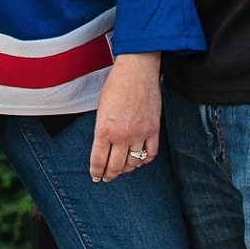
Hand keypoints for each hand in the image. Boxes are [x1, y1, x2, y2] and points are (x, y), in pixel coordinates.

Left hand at [89, 51, 161, 182]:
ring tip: (122, 170)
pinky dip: (144, 160)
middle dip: (110, 174)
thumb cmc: (116, 85)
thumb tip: (104, 147)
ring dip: (126, 169)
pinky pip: (150, 153)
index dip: (96, 172)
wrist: (137, 71)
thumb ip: (102, 130)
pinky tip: (139, 160)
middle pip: (115, 166)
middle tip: (107, 177)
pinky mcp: (154, 129)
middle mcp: (122, 135)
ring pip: (133, 163)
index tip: (96, 176)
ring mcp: (139, 133)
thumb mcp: (101, 109)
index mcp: (104, 130)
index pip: (98, 160)